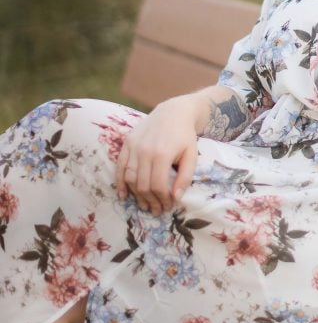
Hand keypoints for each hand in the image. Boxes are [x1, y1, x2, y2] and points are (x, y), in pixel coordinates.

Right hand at [115, 95, 199, 213]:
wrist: (173, 112)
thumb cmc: (185, 136)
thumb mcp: (192, 155)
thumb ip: (185, 177)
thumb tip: (176, 197)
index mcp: (163, 154)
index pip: (158, 186)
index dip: (162, 200)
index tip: (167, 207)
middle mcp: (145, 151)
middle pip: (142, 185)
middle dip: (150, 201)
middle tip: (156, 210)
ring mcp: (134, 146)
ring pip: (130, 178)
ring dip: (136, 195)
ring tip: (144, 205)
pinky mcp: (127, 143)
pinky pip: (120, 166)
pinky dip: (120, 182)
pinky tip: (123, 195)